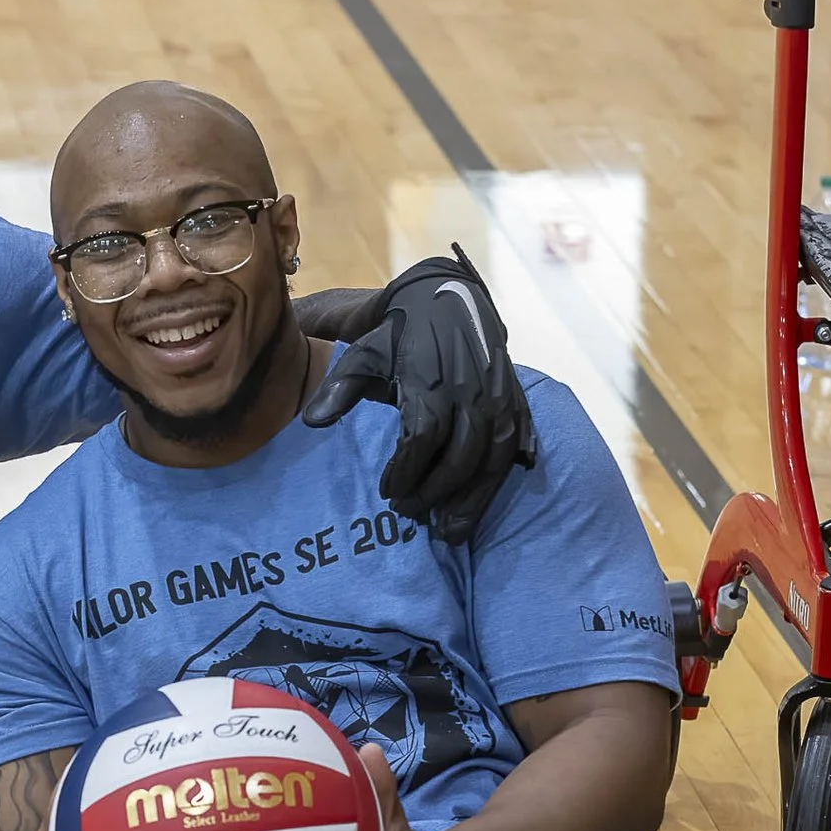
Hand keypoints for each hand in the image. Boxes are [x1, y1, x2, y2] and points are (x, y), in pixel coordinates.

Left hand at [297, 245, 537, 543]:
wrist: (446, 300)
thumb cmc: (398, 335)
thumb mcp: (363, 354)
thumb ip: (339, 388)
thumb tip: (312, 422)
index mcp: (432, 381)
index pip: (422, 438)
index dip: (405, 471)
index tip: (386, 493)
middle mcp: (473, 392)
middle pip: (459, 458)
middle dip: (433, 493)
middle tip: (408, 513)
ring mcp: (500, 399)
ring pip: (492, 460)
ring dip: (470, 500)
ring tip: (448, 531)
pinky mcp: (517, 403)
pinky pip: (513, 451)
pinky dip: (496, 483)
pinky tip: (478, 506)